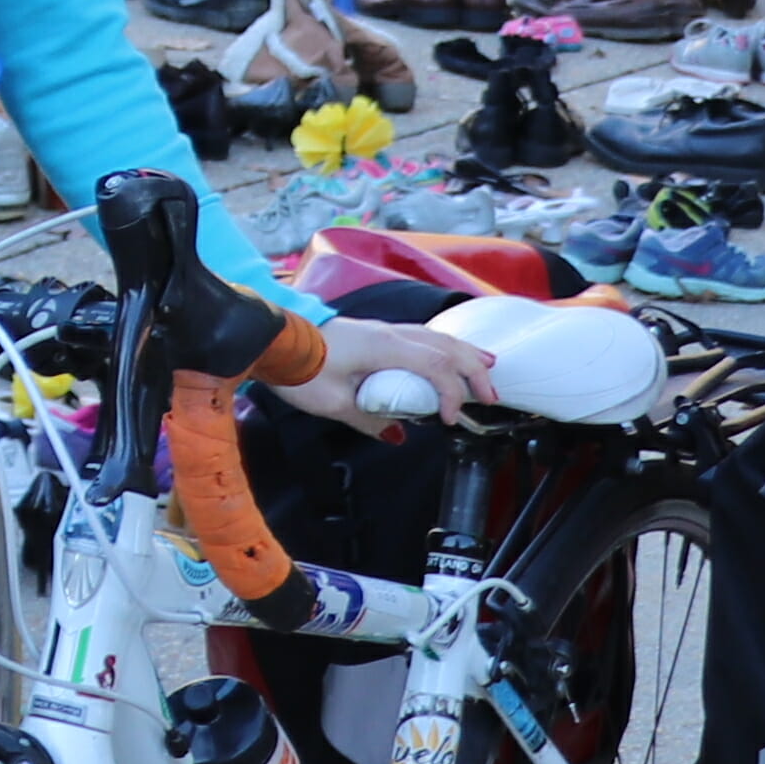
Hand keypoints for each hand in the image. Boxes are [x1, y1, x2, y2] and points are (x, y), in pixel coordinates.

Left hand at [269, 317, 494, 427]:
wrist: (272, 340)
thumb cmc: (299, 370)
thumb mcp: (333, 404)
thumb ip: (369, 419)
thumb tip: (397, 435)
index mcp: (382, 347)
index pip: (434, 365)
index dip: (451, 393)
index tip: (450, 420)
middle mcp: (387, 332)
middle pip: (444, 345)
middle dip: (472, 370)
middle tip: (491, 396)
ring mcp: (381, 328)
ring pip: (434, 336)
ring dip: (462, 353)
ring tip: (487, 367)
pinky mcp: (372, 331)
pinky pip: (420, 335)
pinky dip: (442, 345)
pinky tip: (448, 353)